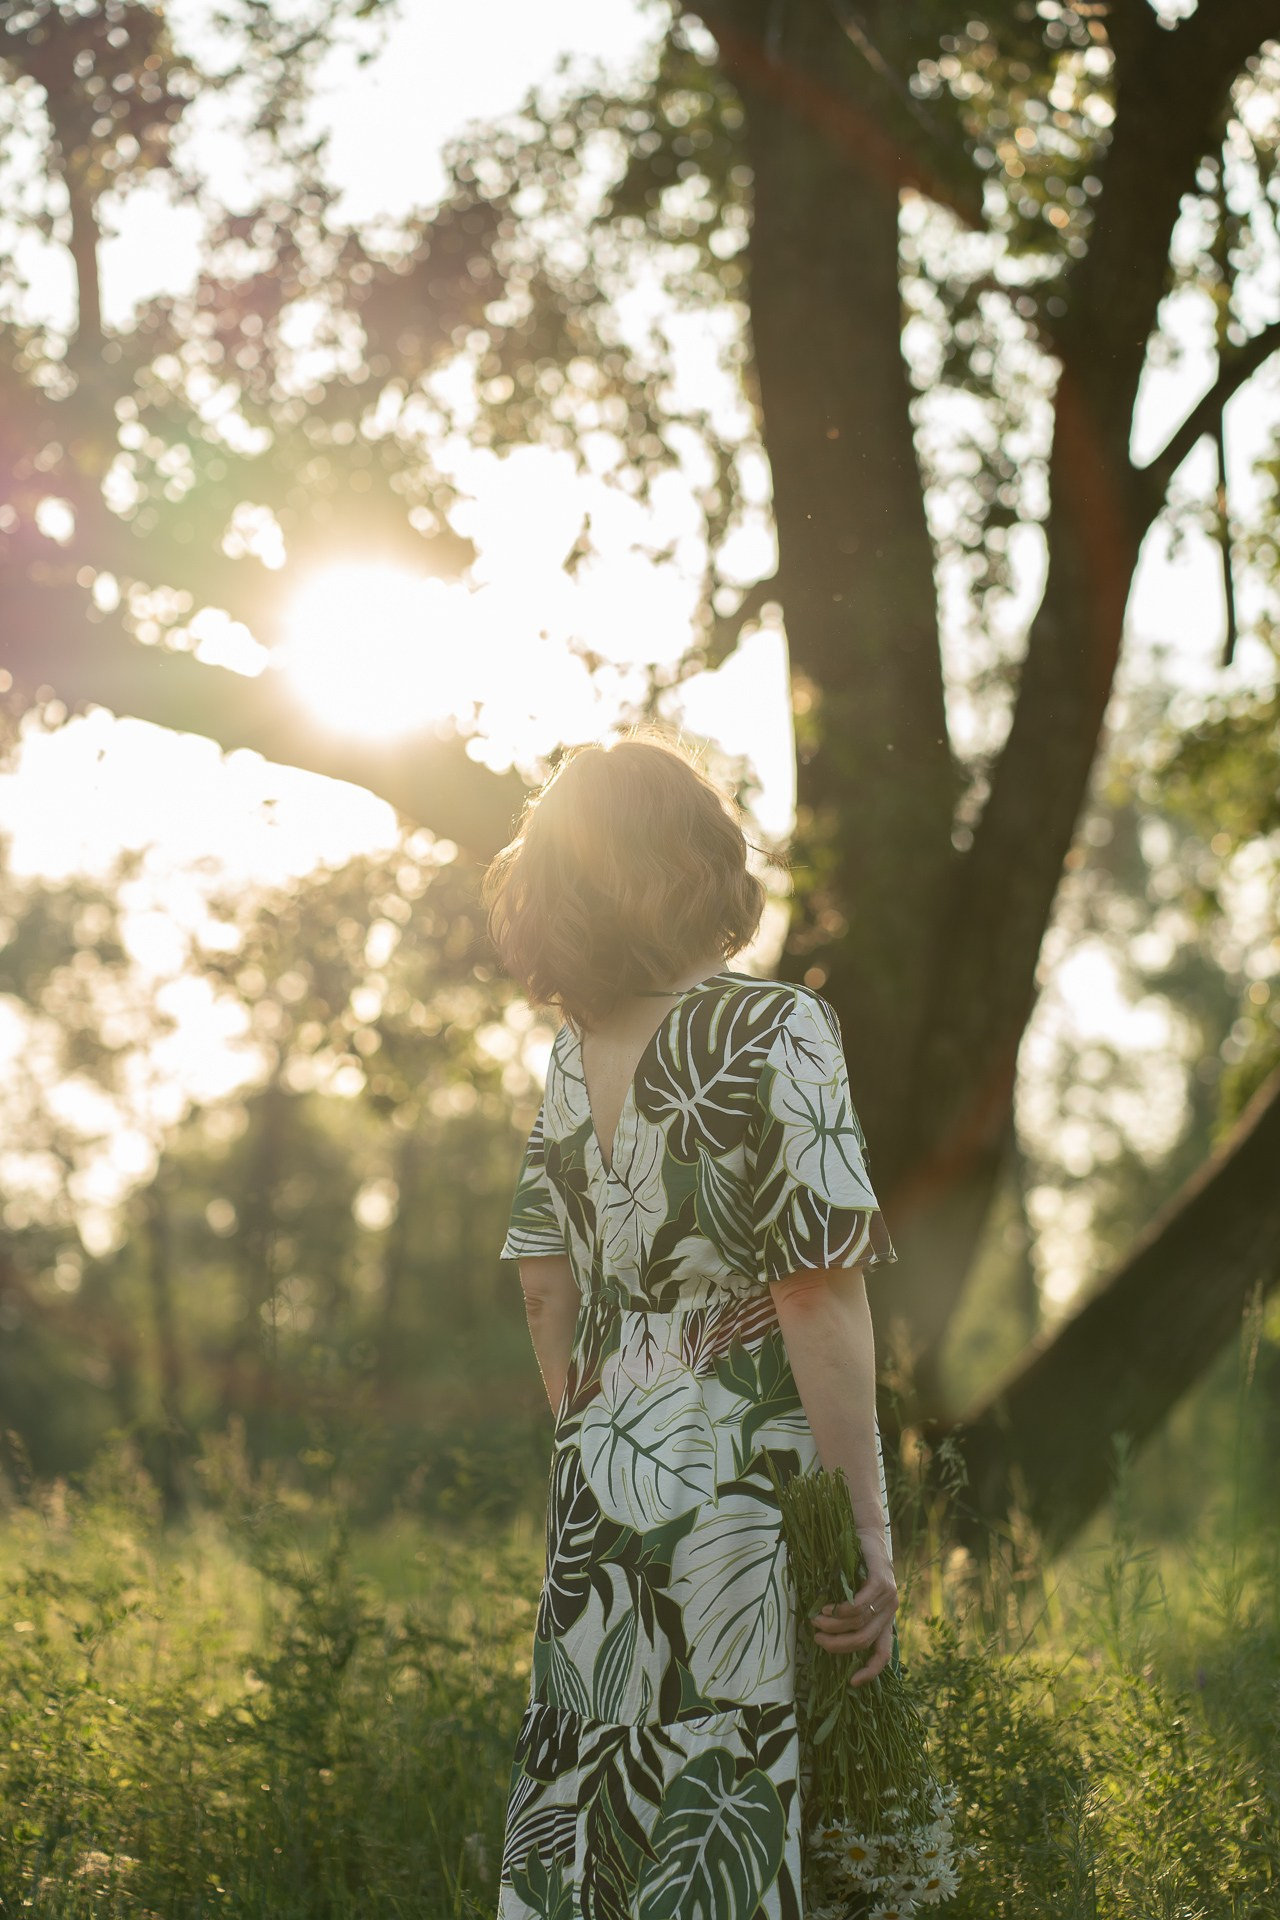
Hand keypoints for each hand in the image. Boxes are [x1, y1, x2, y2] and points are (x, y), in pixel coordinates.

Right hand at [809, 1558, 897, 1686]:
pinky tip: (828, 1607)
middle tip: (817, 1637)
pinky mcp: (881, 1581)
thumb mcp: (853, 1595)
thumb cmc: (855, 1566)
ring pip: (859, 1623)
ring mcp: (888, 1596)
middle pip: (863, 1640)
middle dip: (837, 1645)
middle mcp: (890, 1611)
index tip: (852, 1684)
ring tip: (816, 1619)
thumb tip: (824, 1637)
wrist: (866, 1533)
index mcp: (886, 1619)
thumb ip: (847, 1616)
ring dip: (834, 1626)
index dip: (870, 1672)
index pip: (883, 1653)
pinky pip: (859, 1605)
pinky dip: (841, 1610)